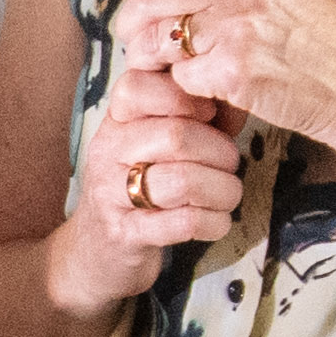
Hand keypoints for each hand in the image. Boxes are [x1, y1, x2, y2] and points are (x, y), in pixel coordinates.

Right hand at [37, 52, 247, 320]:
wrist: (97, 250)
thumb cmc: (139, 185)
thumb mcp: (153, 139)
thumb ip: (188, 113)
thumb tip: (237, 94)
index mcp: (115, 121)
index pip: (137, 86)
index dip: (188, 97)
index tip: (209, 116)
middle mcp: (106, 152)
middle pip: (176, 135)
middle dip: (220, 152)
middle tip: (229, 164)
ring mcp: (111, 195)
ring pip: (184, 181)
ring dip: (223, 190)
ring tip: (227, 195)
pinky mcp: (125, 235)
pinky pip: (185, 222)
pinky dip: (214, 223)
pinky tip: (216, 222)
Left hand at [106, 0, 335, 188]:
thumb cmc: (333, 47)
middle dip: (132, 24)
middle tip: (139, 40)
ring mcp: (234, 28)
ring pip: (154, 39)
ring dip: (150, 61)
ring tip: (168, 69)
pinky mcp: (231, 72)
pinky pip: (179, 79)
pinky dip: (185, 91)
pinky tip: (205, 93)